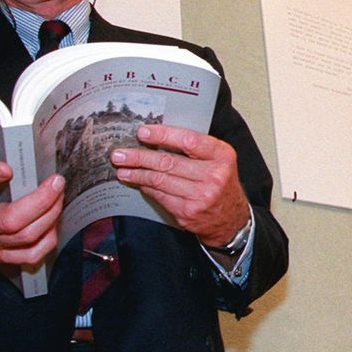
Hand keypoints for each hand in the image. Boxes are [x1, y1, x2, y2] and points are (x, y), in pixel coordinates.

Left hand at [110, 125, 249, 246]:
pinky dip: (146, 187)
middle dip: (140, 157)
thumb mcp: (219, 159)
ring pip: (160, 180)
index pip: (189, 141)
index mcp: (221, 156)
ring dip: (137, 173)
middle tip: (120, 154)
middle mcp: (213, 176)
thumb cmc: (220, 183)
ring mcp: (200, 196)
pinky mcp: (187, 212)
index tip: (143, 133)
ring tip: (122, 168)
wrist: (231, 219)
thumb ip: (196, 147)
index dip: (163, 135)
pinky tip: (137, 182)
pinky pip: (160, 195)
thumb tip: (158, 136)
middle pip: (168, 162)